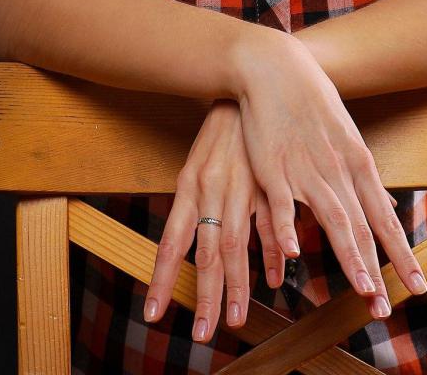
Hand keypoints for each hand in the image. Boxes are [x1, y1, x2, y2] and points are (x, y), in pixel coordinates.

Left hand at [143, 98, 288, 343]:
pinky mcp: (268, 183)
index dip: (161, 279)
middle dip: (202, 297)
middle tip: (200, 334)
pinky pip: (269, 225)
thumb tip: (182, 248)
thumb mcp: (196, 165)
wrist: (247, 91)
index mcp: (188, 187)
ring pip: (235, 245)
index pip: (169, 243)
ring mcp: (241, 188)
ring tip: (235, 320)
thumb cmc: (219, 135)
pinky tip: (273, 279)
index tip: (153, 314)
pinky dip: (272, 253)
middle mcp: (211, 191)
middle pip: (204, 253)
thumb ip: (193, 207)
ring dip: (236, 286)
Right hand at [233, 31, 426, 319]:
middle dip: (378, 268)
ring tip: (360, 287)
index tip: (418, 285)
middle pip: (362, 225)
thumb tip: (388, 204)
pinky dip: (288, 228)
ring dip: (348, 254)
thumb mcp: (346, 137)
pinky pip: (282, 203)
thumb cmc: (311, 103)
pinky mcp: (272, 167)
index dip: (401, 254)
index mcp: (358, 163)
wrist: (275, 67)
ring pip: (332, 217)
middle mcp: (339, 170)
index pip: (385, 218)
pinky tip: (293, 252)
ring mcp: (306, 169)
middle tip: (386, 307)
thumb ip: (363, 177)